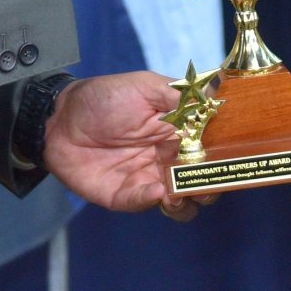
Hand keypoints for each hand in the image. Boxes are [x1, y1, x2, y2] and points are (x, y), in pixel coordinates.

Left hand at [42, 71, 215, 217]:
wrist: (60, 118)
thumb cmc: (103, 98)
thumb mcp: (145, 87)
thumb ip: (180, 96)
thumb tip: (216, 100)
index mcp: (178, 132)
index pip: (212, 150)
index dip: (224, 157)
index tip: (231, 158)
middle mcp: (169, 158)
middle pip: (202, 181)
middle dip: (210, 185)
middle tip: (205, 180)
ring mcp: (149, 179)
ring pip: (181, 203)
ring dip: (186, 200)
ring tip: (180, 191)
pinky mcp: (126, 195)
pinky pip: (146, 204)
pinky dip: (154, 200)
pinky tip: (156, 191)